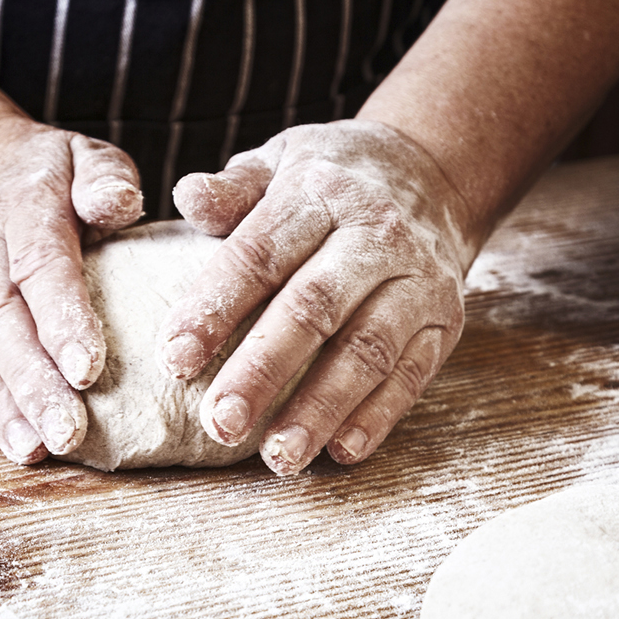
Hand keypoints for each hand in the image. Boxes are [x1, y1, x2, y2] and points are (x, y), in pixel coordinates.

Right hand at [0, 117, 142, 463]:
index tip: (88, 371)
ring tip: (32, 449)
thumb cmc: (60, 181)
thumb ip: (106, 179)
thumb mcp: (90, 160)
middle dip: (31, 383)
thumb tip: (117, 205)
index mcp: (22, 207)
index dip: (62, 320)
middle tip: (67, 433)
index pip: (40, 267)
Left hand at [161, 119, 477, 475]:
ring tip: (279, 456)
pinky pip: (413, 374)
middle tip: (220, 424)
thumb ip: (233, 188)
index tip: (173, 360)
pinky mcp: (444, 321)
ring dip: (322, 408)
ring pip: (368, 350)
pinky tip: (341, 451)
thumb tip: (188, 197)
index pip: (260, 255)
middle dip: (264, 370)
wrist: (434, 173)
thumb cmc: (333, 179)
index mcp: (320, 192)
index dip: (215, 308)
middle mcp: (375, 235)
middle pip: (314, 308)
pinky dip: (379, 416)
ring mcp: (417, 280)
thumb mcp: (279, 162)